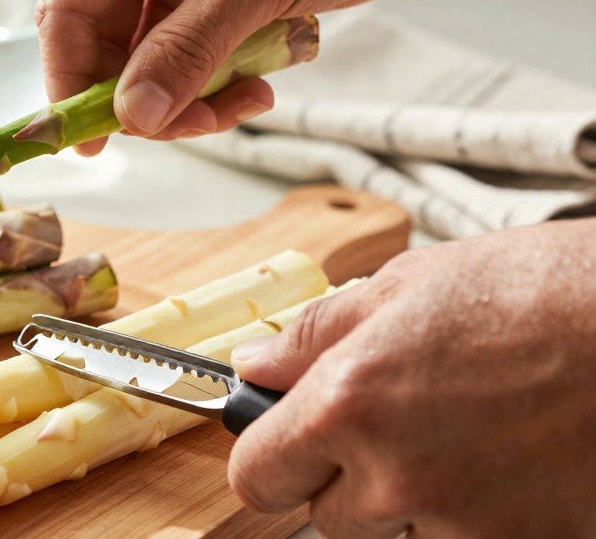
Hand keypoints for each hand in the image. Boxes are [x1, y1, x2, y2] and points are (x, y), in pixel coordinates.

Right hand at [35, 0, 441, 150]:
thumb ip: (188, 52)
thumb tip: (132, 114)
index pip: (69, 6)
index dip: (70, 77)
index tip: (87, 138)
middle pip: (107, 44)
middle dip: (145, 95)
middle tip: (189, 126)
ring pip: (149, 63)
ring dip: (189, 96)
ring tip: (243, 100)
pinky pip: (189, 61)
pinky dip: (216, 86)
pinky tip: (257, 85)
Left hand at [227, 220, 595, 537]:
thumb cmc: (543, 291)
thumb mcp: (407, 285)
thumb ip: (316, 337)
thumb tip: (256, 368)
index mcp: (349, 407)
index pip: (258, 478)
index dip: (271, 457)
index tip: (284, 442)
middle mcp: (399, 479)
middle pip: (331, 515)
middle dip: (352, 475)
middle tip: (405, 418)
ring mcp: (467, 526)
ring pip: (402, 534)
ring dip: (419, 499)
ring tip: (472, 432)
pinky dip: (480, 514)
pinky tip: (512, 462)